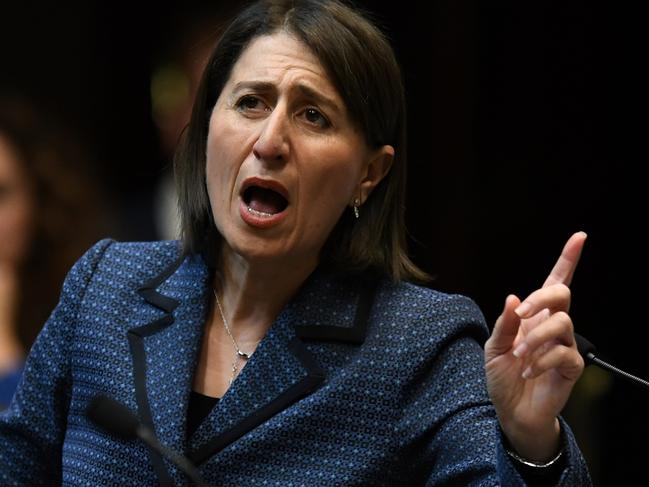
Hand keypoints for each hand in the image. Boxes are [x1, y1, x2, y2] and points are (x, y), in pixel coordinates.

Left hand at [484, 231, 586, 461]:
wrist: (511, 409)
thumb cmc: (502, 376)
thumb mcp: (494, 347)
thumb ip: (504, 323)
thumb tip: (514, 297)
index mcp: (533, 315)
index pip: (555, 282)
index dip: (568, 259)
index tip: (579, 237)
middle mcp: (551, 325)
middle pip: (561, 294)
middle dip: (541, 298)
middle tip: (521, 314)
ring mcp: (563, 344)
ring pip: (562, 322)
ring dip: (536, 338)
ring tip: (520, 357)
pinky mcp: (571, 366)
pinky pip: (563, 353)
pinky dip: (541, 361)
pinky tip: (528, 372)